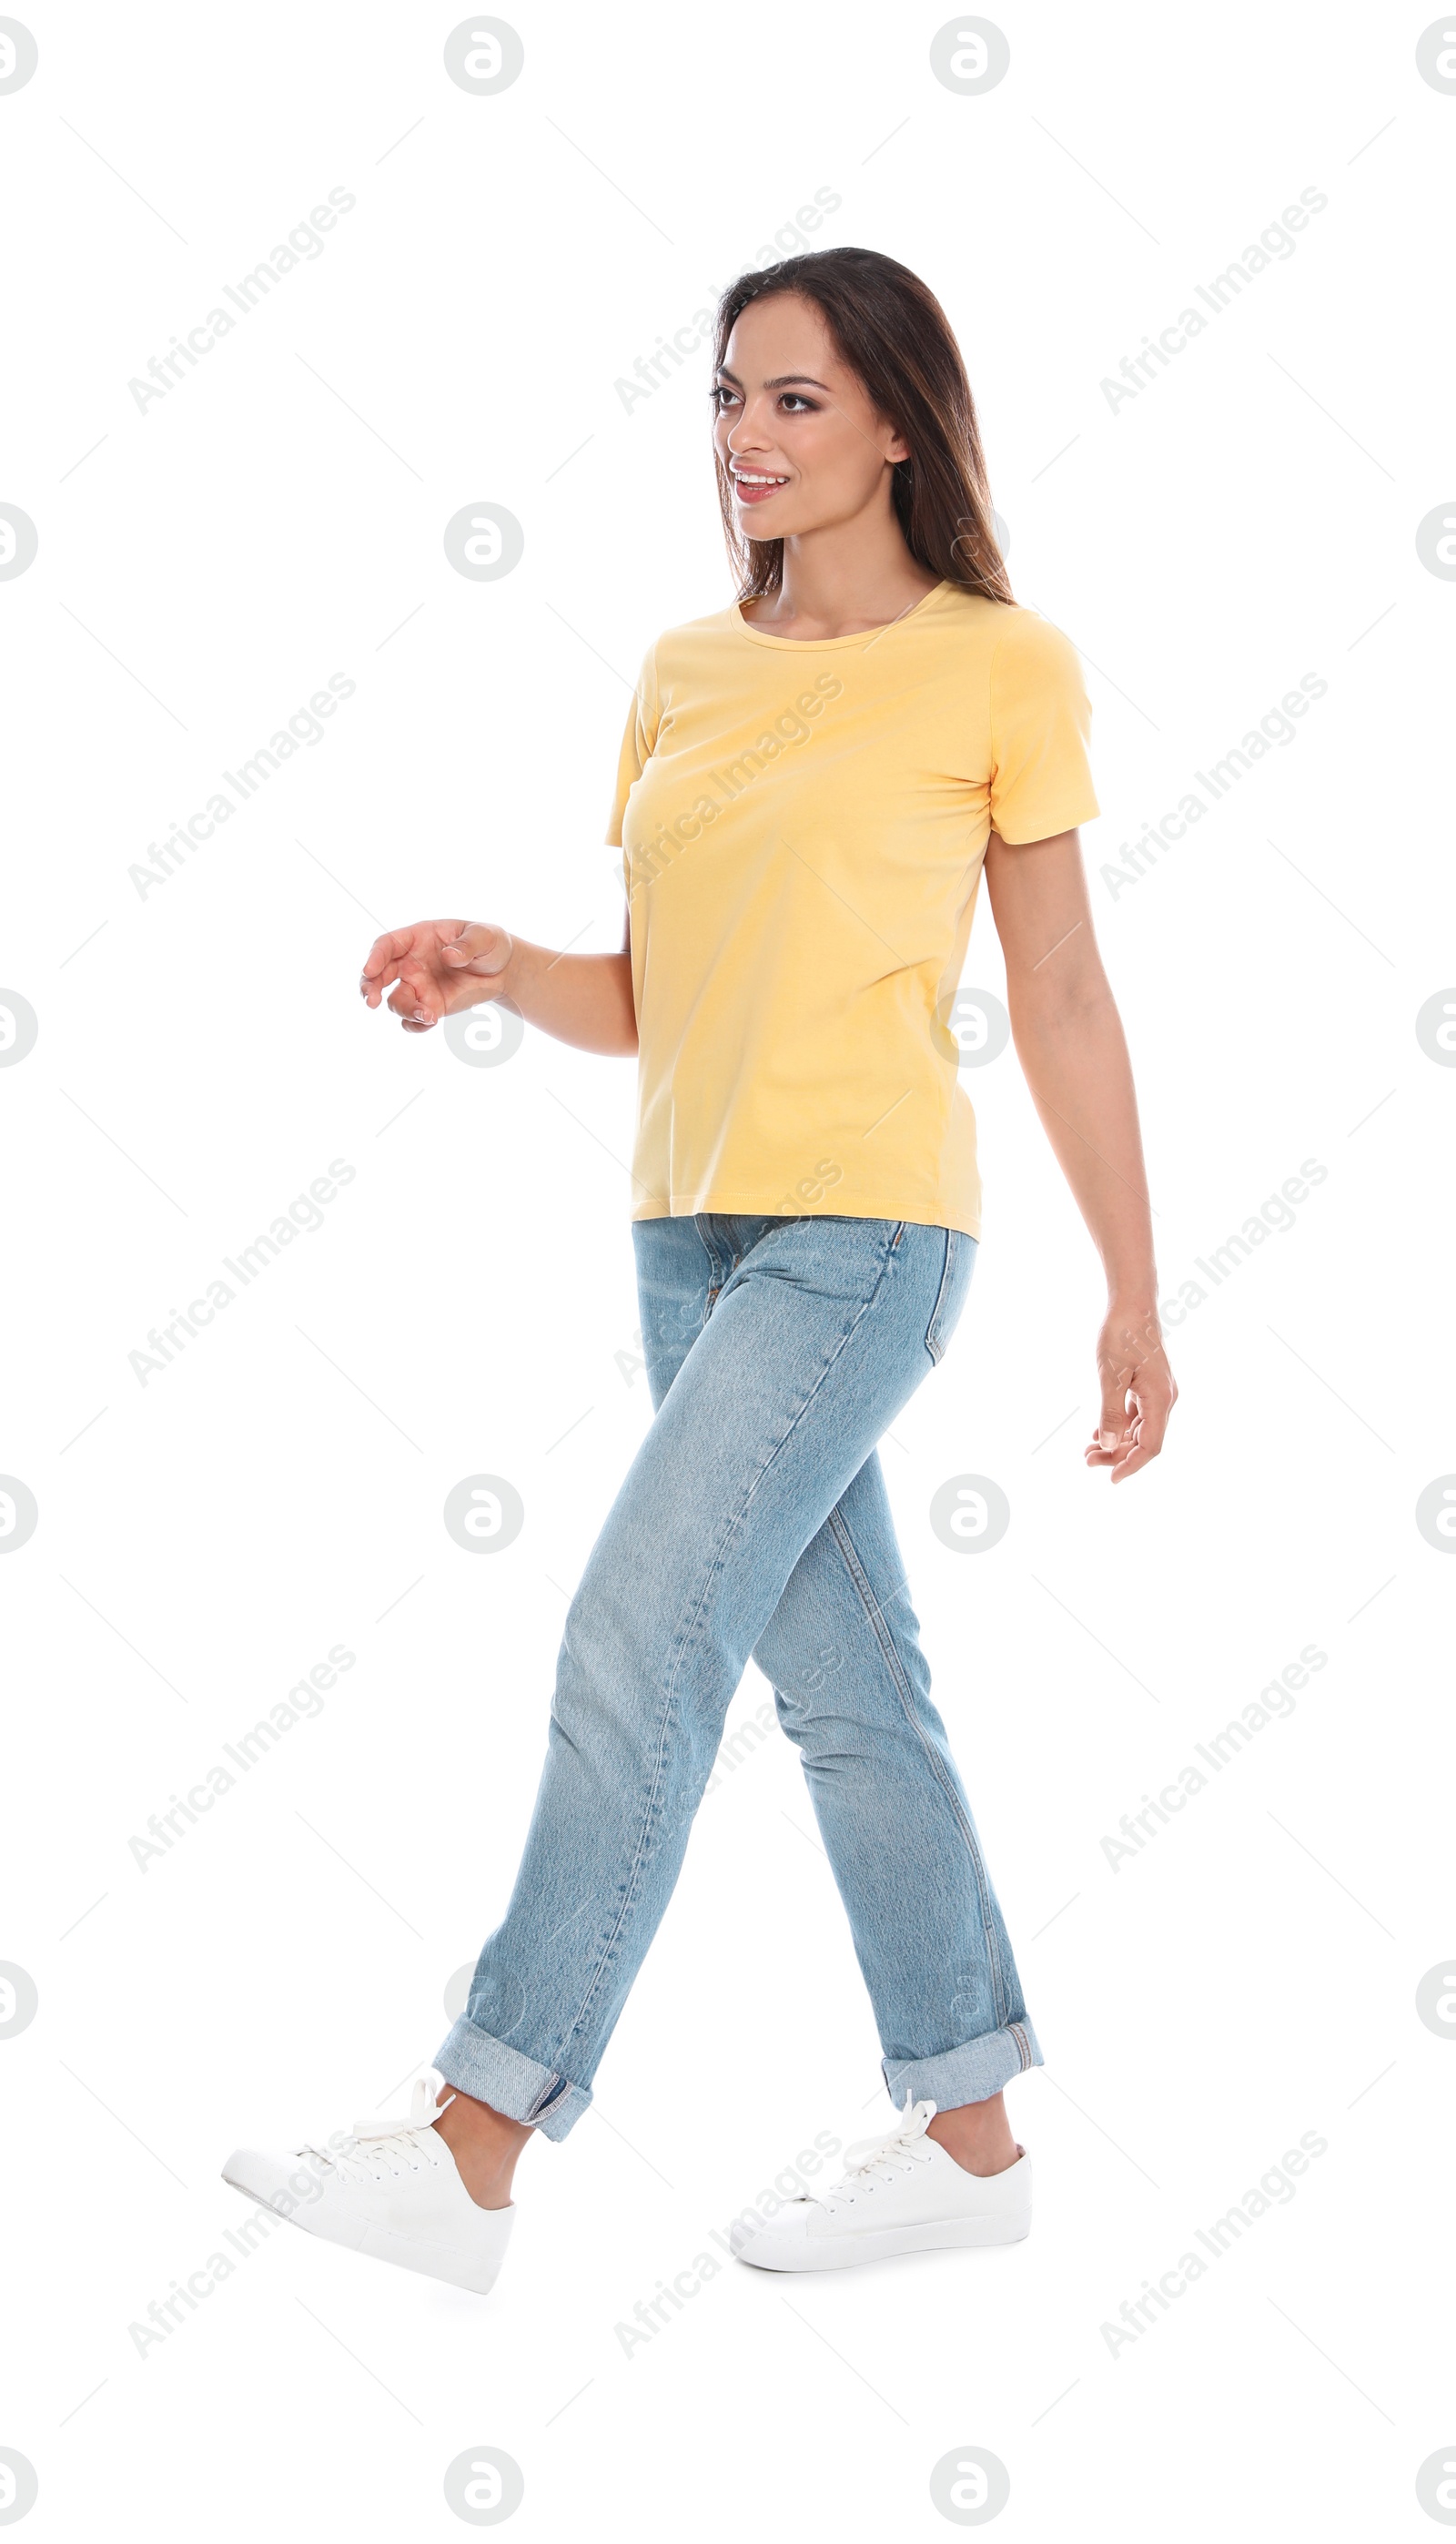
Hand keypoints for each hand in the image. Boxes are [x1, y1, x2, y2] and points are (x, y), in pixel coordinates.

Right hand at [358, 920, 513, 1031]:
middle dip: (369, 987)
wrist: (503, 970)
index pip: (387, 945)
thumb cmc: (489, 944)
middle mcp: (411, 963)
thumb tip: (449, 957)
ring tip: (429, 1016)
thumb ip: (467, 945)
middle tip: (370, 1002)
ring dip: (405, 1010)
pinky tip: (430, 1023)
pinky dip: (416, 1025)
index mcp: (417, 938)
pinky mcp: (430, 1007)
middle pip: (379, 975)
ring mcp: (418, 986)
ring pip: (396, 1001)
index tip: (369, 970)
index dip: (375, 957)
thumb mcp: (484, 936)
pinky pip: (413, 1021)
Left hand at [1085, 1302, 1176, 1483]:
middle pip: (1144, 1441)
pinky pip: (1136, 1415)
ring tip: (1088, 1450)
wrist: (1132, 1304)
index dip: (1131, 1465)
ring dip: (1116, 1442)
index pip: (1150, 1446)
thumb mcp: (1111, 1375)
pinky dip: (1119, 1427)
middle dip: (1117, 1455)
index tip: (1110, 1479)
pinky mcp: (1148, 1386)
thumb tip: (1107, 1445)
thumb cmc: (1123, 1334)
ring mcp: (1158, 1393)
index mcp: (1160, 1400)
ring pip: (1140, 1429)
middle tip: (1086, 1460)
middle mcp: (1164, 1399)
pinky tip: (1100, 1432)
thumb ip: (1111, 1412)